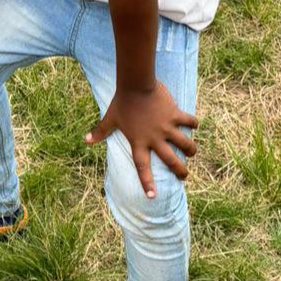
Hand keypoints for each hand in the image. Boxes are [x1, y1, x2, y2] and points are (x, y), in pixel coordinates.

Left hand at [84, 82, 197, 197]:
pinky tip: (195, 125)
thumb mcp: (110, 118)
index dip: (147, 182)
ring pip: (185, 143)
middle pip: (170, 160)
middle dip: (180, 171)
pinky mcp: (175, 114)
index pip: (142, 167)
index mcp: (139, 142)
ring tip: (192, 153)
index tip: (153, 196)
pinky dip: (193, 123)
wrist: (135, 84)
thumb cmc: (122, 102)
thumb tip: (85, 140)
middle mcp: (155, 138)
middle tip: (184, 177)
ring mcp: (167, 127)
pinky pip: (188, 121)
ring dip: (191, 150)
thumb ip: (100, 131)